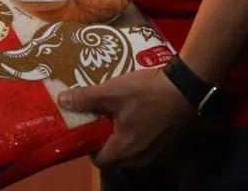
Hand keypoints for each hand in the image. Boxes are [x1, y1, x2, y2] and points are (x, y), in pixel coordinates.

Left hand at [57, 68, 193, 167]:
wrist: (186, 87)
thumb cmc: (147, 92)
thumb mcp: (112, 92)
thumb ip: (85, 98)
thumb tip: (62, 101)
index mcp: (124, 150)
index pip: (97, 159)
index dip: (87, 143)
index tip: (84, 125)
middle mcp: (139, 158)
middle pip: (112, 155)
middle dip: (103, 137)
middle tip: (98, 115)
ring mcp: (153, 152)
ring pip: (127, 149)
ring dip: (118, 134)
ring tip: (114, 110)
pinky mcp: (163, 142)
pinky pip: (140, 143)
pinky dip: (133, 132)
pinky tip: (133, 111)